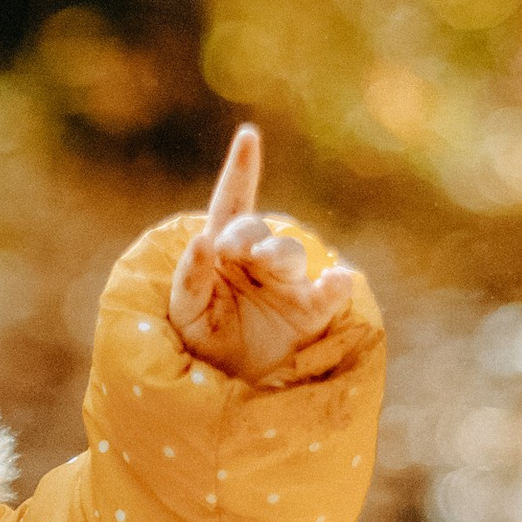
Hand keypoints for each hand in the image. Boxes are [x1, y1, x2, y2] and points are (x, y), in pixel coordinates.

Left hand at [168, 122, 354, 379]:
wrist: (233, 385)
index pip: (232, 204)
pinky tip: (338, 279)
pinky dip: (336, 285)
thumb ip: (190, 277)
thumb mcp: (184, 312)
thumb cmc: (204, 343)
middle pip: (256, 229)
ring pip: (290, 251)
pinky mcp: (311, 310)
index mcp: (223, 252)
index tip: (248, 137)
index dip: (241, 170)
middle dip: (246, 235)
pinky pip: (329, 293)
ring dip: (279, 253)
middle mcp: (258, 260)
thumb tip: (202, 240)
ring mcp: (288, 283)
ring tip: (266, 263)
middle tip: (236, 251)